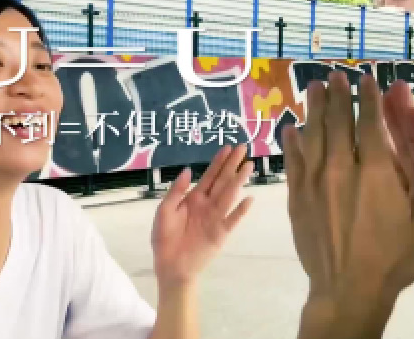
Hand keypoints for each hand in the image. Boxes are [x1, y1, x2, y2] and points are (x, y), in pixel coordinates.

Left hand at [151, 144, 253, 286]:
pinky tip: (248, 199)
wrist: (170, 266)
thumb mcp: (164, 211)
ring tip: (248, 166)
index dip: (218, 162)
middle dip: (232, 164)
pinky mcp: (221, 233)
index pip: (209, 176)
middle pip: (223, 181)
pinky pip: (233, 220)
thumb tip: (189, 171)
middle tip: (243, 148)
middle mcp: (208, 205)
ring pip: (229, 195)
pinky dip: (241, 210)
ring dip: (239, 181)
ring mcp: (216, 218)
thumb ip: (176, 191)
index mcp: (194, 198)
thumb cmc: (164, 239)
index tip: (228, 148)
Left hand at [283, 71, 413, 337]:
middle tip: (334, 75)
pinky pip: (293, 162)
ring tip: (313, 88)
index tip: (365, 79)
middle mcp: (341, 168)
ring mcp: (315, 183)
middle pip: (337, 122)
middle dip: (337, 96)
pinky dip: (292, 142)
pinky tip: (291, 129)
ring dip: (313, 109)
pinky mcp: (298, 199)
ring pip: (312, 136)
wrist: (348, 290)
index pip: (370, 122)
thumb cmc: (395, 258)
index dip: (367, 98)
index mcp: (375, 170)